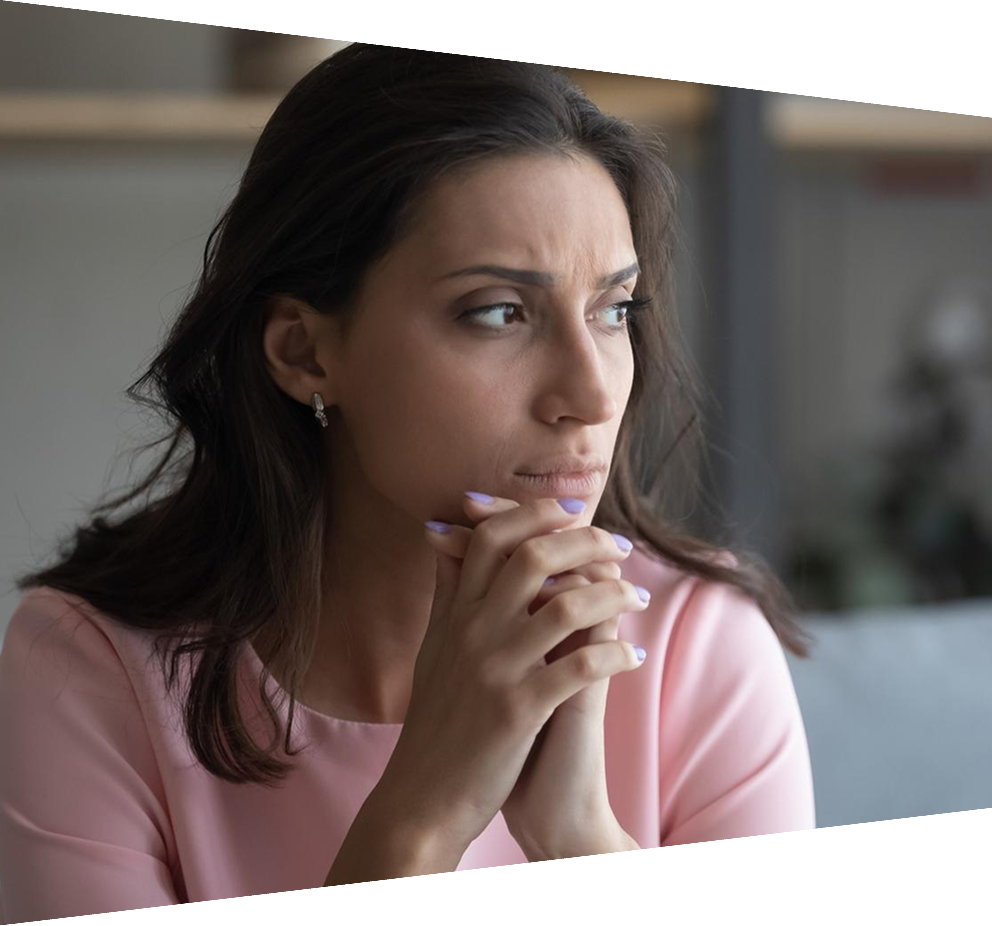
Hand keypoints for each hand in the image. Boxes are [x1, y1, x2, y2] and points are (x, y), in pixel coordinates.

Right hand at [421, 491, 648, 862]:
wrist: (422, 797)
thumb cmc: (436, 721)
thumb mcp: (433, 646)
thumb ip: (446, 590)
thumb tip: (443, 534)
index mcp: (455, 613)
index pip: (493, 538)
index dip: (535, 514)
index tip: (572, 511)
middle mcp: (472, 631)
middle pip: (534, 557)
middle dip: (585, 541)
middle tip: (620, 546)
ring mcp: (496, 669)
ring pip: (567, 606)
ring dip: (614, 595)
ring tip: (638, 598)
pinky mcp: (519, 710)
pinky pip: (582, 667)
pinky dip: (617, 654)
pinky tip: (635, 655)